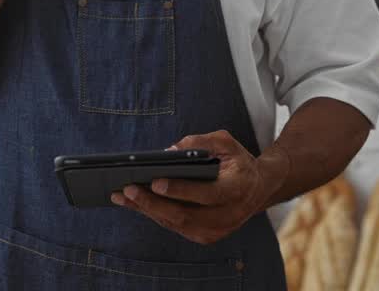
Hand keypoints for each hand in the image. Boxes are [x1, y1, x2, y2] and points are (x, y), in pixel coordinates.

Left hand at [110, 130, 287, 245]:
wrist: (257, 190)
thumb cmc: (237, 161)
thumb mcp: (225, 142)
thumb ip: (200, 142)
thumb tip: (168, 151)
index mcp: (238, 189)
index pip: (208, 194)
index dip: (181, 190)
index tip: (155, 181)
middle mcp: (229, 215)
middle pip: (185, 215)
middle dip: (153, 203)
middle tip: (128, 188)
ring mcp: (217, 230)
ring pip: (176, 223)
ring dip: (146, 210)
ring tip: (121, 195)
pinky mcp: (205, 237)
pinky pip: (175, 226)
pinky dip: (153, 214)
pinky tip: (134, 202)